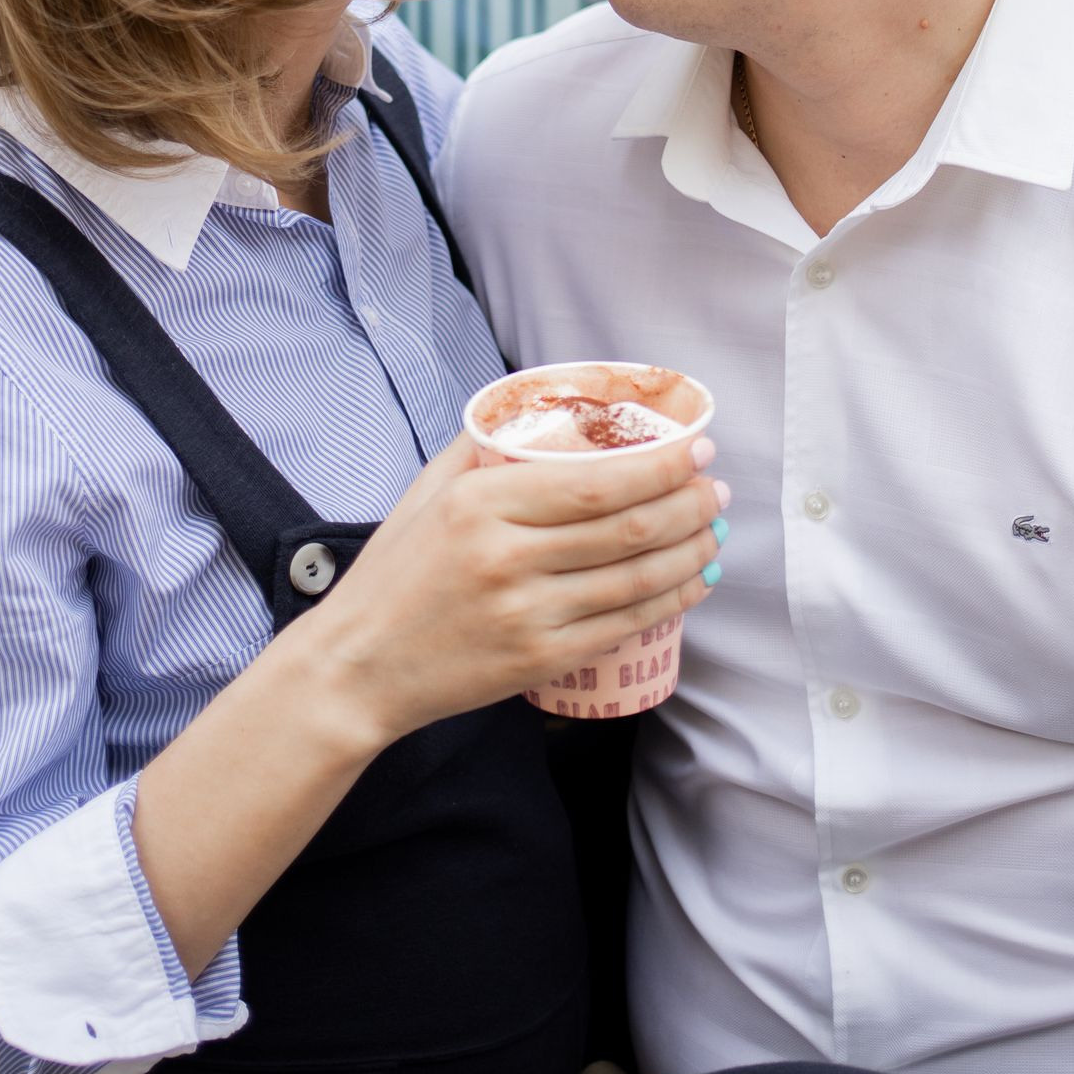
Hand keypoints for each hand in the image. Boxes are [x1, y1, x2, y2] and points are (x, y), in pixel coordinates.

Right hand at [308, 435, 725, 748]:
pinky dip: (668, 602)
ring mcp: (526, 615)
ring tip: (714, 532)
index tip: (697, 452)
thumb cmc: (394, 573)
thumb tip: (541, 406)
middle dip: (688, 506)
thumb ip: (482, 445)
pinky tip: (691, 584)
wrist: (358, 667)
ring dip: (690, 554)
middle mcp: (507, 558)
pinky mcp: (538, 660)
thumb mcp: (427, 493)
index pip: (595, 482)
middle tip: (715, 491)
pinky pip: (621, 626)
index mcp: (481, 504)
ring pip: (635, 579)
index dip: (660, 468)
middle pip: (627, 528)